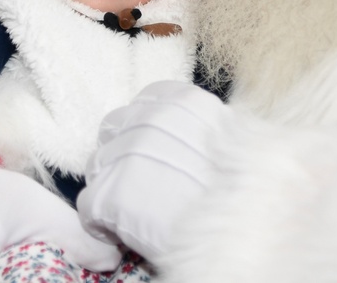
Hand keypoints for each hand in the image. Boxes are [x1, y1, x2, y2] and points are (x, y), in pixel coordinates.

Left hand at [77, 80, 225, 261]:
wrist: (242, 233)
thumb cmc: (246, 193)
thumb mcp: (234, 141)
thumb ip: (200, 128)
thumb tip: (182, 140)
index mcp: (181, 101)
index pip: (145, 103)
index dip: (145, 129)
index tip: (155, 153)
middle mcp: (148, 118)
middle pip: (114, 129)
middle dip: (123, 153)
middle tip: (143, 183)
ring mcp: (125, 153)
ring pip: (97, 165)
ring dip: (112, 186)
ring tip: (136, 211)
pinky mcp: (109, 192)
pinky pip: (89, 206)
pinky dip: (102, 223)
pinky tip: (123, 236)